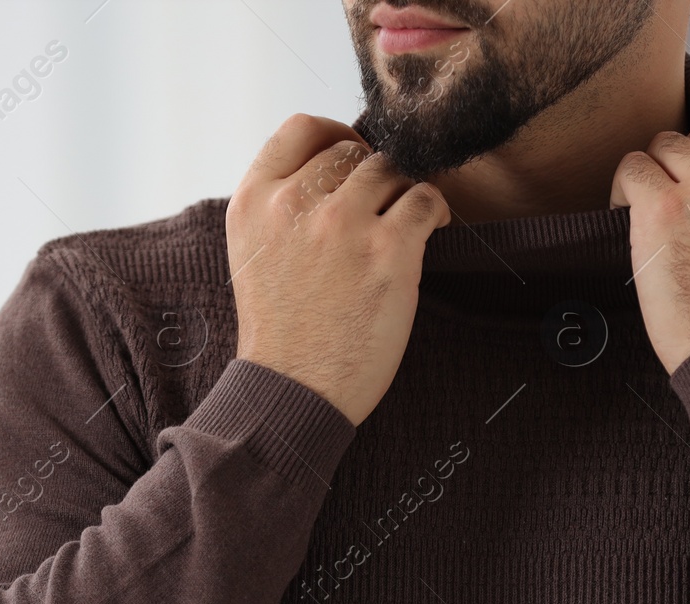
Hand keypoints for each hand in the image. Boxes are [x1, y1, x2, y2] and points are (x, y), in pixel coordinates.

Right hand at [226, 114, 450, 425]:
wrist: (294, 390)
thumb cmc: (281, 331)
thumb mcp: (255, 253)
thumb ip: (281, 208)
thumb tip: (334, 169)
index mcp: (253, 201)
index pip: (301, 128)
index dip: (334, 133)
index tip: (351, 154)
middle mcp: (294, 204)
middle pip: (351, 149)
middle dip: (372, 171)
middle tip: (385, 202)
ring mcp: (343, 224)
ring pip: (390, 168)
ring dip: (404, 189)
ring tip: (408, 216)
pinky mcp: (389, 251)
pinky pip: (426, 199)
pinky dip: (436, 207)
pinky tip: (434, 225)